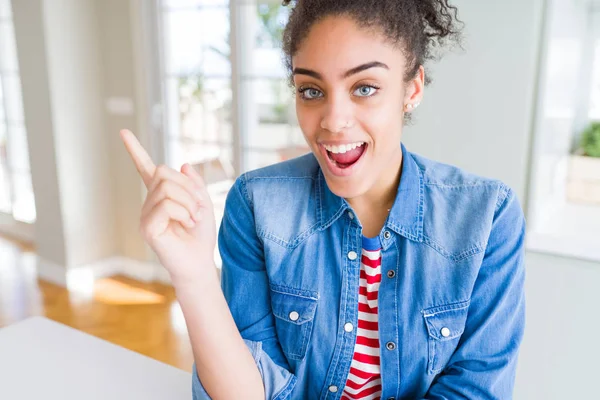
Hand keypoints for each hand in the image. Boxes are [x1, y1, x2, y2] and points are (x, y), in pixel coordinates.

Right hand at [120, 129, 216, 283]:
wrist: (199, 262)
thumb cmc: (200, 235)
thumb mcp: (203, 203)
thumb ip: (194, 184)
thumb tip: (184, 165)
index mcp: (161, 195)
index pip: (145, 168)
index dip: (135, 149)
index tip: (124, 132)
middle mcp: (149, 202)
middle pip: (164, 172)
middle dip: (188, 188)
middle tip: (196, 209)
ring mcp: (145, 214)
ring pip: (167, 187)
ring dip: (189, 202)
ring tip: (192, 219)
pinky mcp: (147, 227)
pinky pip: (167, 204)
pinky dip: (184, 212)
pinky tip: (186, 225)